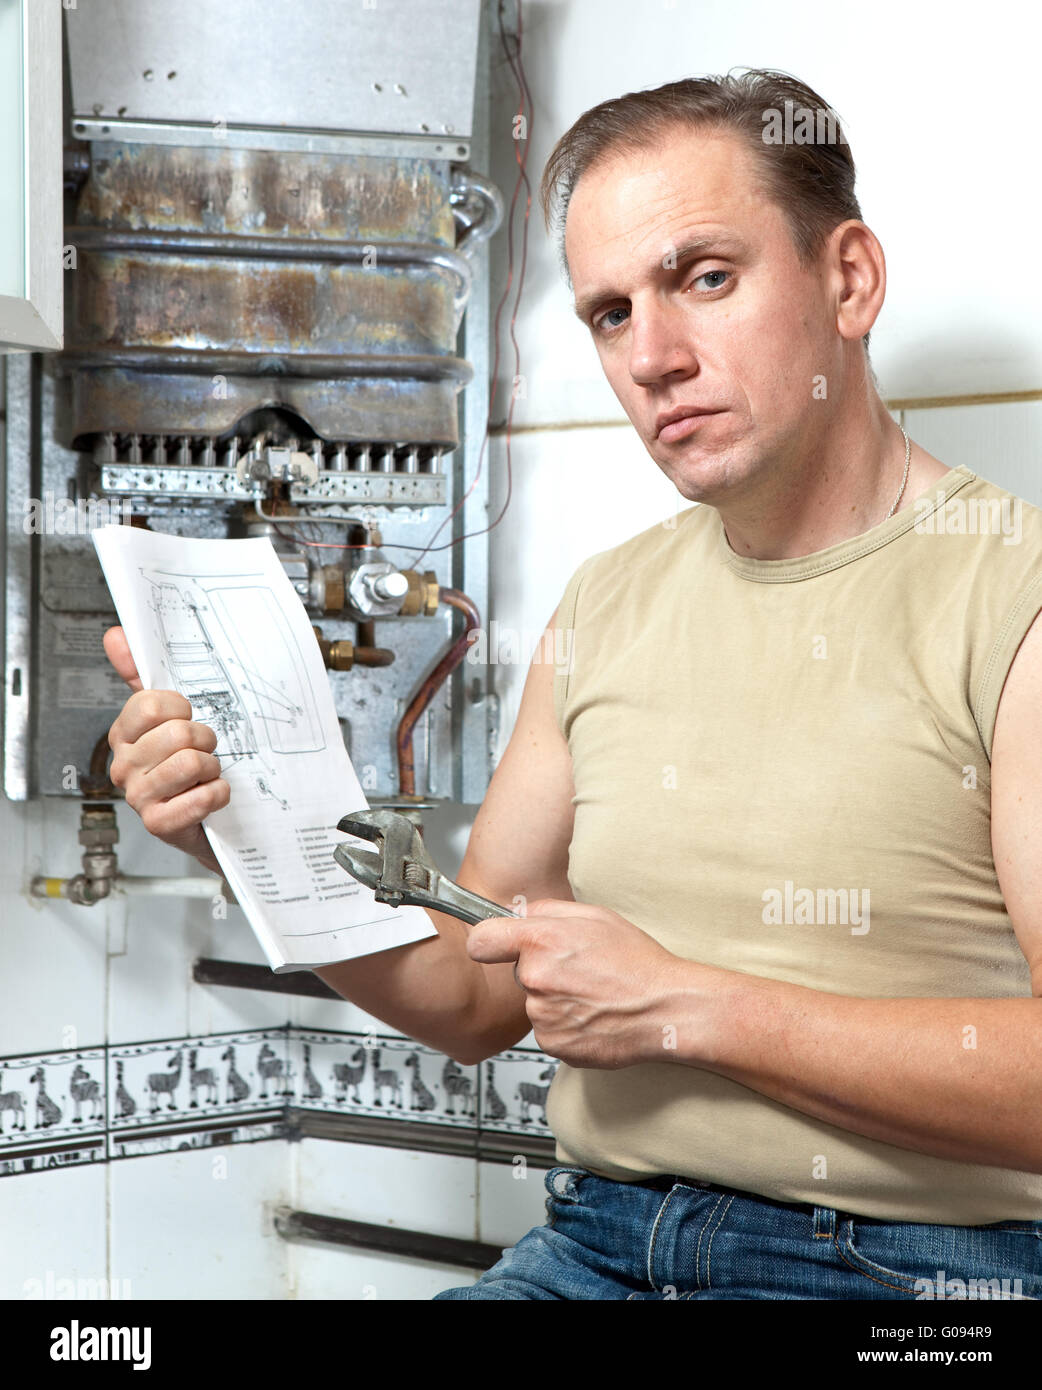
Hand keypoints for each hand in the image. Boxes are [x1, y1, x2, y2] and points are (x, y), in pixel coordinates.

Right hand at [103, 626, 228, 865]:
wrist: (203, 816)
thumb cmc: (184, 763)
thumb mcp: (166, 716)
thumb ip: (141, 675)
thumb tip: (116, 634)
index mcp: (123, 734)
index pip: (151, 704)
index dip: (182, 708)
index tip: (187, 718)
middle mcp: (124, 765)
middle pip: (178, 733)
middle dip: (205, 740)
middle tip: (205, 751)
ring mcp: (138, 796)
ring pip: (191, 763)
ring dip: (212, 768)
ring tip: (206, 774)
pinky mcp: (159, 823)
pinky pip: (200, 798)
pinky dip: (217, 794)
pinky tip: (211, 794)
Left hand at [465, 899, 690, 1068]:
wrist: (666, 1008)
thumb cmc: (638, 962)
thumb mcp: (596, 916)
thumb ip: (547, 910)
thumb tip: (518, 914)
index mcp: (542, 941)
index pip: (481, 942)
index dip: (490, 943)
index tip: (497, 947)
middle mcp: (536, 979)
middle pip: (518, 974)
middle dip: (541, 971)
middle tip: (579, 971)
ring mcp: (543, 1016)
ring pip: (536, 1005)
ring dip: (555, 1001)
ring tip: (592, 995)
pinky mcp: (553, 1045)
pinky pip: (548, 1031)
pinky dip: (566, 1026)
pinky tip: (593, 1016)